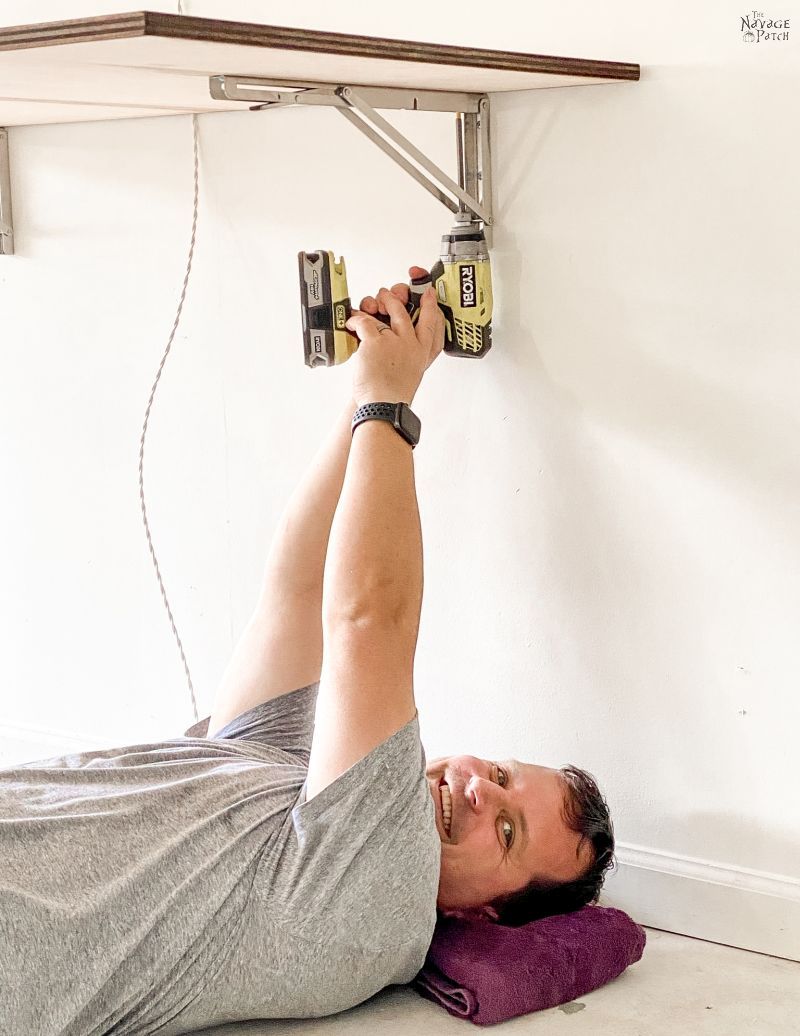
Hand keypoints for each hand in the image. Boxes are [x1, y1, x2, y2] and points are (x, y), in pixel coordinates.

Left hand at [346, 267, 444, 406]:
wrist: (383, 406)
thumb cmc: (392, 395)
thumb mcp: (410, 373)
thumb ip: (408, 354)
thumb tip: (397, 340)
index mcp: (422, 352)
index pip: (433, 322)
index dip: (432, 306)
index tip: (430, 294)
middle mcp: (411, 343)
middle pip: (406, 311)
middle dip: (396, 297)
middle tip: (388, 294)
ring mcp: (395, 341)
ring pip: (386, 312)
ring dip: (375, 304)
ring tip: (369, 304)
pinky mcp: (376, 342)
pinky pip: (364, 321)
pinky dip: (356, 320)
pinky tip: (352, 323)